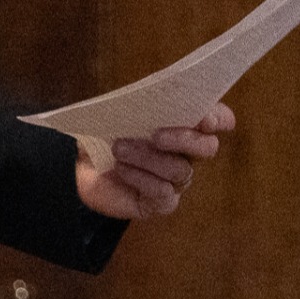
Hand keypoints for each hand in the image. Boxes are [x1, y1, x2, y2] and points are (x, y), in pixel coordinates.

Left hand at [74, 102, 234, 219]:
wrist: (80, 167)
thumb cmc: (105, 133)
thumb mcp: (116, 112)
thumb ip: (136, 102)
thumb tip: (144, 95)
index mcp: (183, 125)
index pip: (218, 119)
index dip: (218, 117)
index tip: (205, 119)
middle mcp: (187, 154)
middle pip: (207, 147)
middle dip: (184, 139)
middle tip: (156, 135)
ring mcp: (176, 180)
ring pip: (180, 170)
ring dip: (148, 157)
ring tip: (118, 149)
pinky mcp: (161, 203)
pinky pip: (163, 193)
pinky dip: (140, 178)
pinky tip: (121, 169)